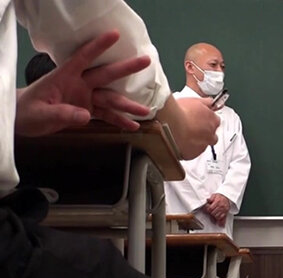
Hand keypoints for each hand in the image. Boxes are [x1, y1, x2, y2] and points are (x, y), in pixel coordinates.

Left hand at [15, 30, 151, 135]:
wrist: (23, 120)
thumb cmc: (27, 111)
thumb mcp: (41, 113)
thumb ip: (62, 113)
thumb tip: (85, 115)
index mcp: (65, 77)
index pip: (83, 58)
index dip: (98, 46)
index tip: (114, 35)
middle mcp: (79, 84)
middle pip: (105, 75)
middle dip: (125, 68)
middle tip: (144, 61)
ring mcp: (85, 97)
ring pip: (111, 99)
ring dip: (128, 105)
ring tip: (145, 110)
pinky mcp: (88, 110)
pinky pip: (107, 115)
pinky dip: (119, 120)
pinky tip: (132, 125)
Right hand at [171, 96, 220, 158]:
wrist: (169, 125)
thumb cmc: (180, 112)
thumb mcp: (195, 100)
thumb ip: (206, 102)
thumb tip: (210, 102)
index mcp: (213, 120)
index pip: (215, 121)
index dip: (206, 120)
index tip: (200, 119)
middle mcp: (211, 135)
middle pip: (211, 136)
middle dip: (203, 133)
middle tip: (192, 128)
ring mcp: (202, 146)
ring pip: (202, 145)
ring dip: (195, 141)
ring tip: (183, 135)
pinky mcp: (192, 155)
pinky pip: (191, 153)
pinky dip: (187, 149)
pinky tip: (179, 142)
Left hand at [204, 193, 230, 225]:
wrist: (227, 198)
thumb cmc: (220, 197)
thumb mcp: (215, 195)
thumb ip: (211, 198)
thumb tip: (207, 200)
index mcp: (217, 202)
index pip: (210, 208)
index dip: (206, 210)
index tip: (205, 210)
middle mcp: (221, 207)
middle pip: (213, 213)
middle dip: (210, 214)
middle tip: (208, 213)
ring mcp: (224, 210)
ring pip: (218, 217)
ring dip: (214, 218)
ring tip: (212, 218)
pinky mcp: (226, 213)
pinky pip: (224, 218)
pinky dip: (222, 222)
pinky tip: (221, 225)